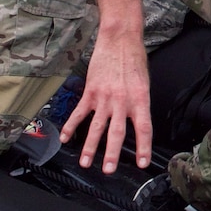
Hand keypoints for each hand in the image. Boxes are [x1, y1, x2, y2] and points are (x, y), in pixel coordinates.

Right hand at [59, 27, 153, 172]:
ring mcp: (105, 97)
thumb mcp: (144, 83)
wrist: (120, 40)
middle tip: (108, 170)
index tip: (141, 163)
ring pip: (97, 126)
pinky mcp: (91, 91)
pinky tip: (65, 138)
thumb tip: (136, 123)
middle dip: (112, 154)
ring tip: (85, 162)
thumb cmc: (134, 60)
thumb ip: (140, 104)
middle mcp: (123, 101)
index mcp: (140, 100)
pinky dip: (72, 126)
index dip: (143, 147)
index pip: (144, 129)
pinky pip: (80, 112)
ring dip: (90, 146)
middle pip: (117, 132)